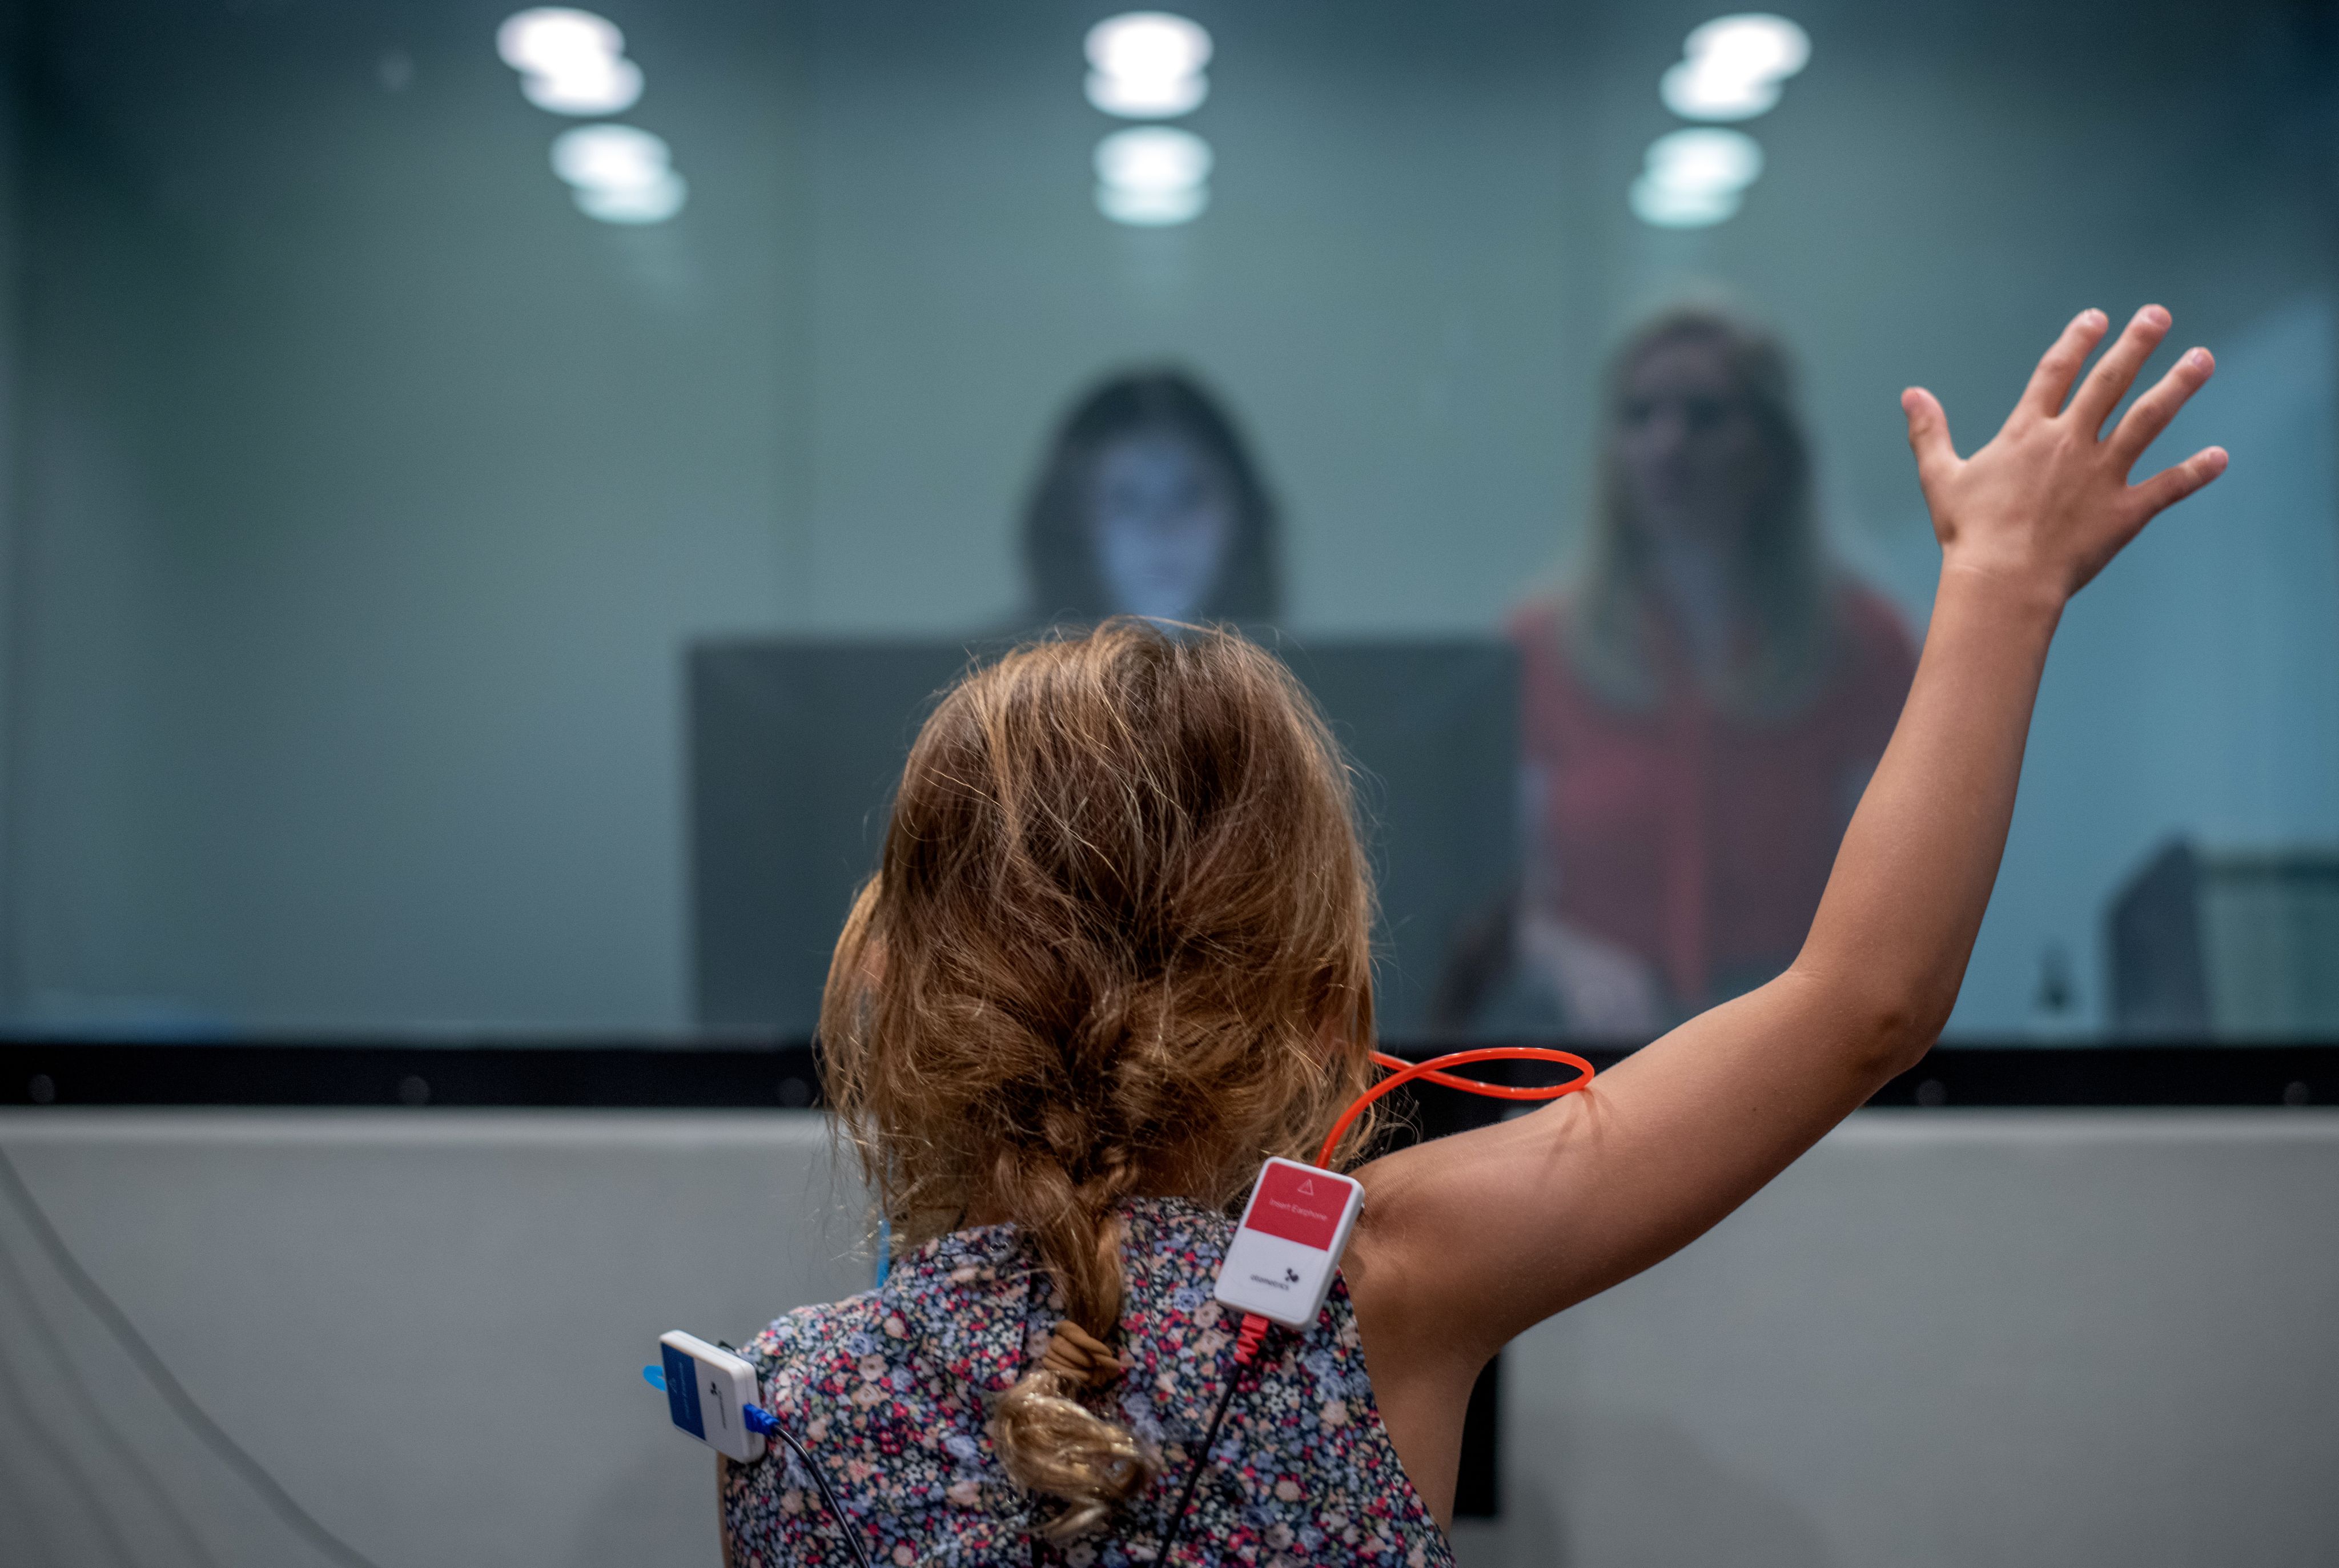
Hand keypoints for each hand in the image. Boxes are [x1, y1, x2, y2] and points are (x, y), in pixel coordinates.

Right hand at [1901, 306, 2227, 605]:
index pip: (2056, 373)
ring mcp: (2102, 475)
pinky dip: (2196, 472)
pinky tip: (2221, 457)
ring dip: (2178, 386)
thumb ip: (1929, 432)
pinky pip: (2168, 487)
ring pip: (2148, 420)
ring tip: (2203, 358)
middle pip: (2110, 382)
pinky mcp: (2125, 511)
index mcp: (2027, 433)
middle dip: (2136, 344)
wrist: (2002, 581)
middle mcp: (2070, 443)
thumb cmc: (1967, 533)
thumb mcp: (1940, 478)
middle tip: (2159, 315)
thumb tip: (1911, 393)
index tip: (2097, 318)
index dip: (2076, 342)